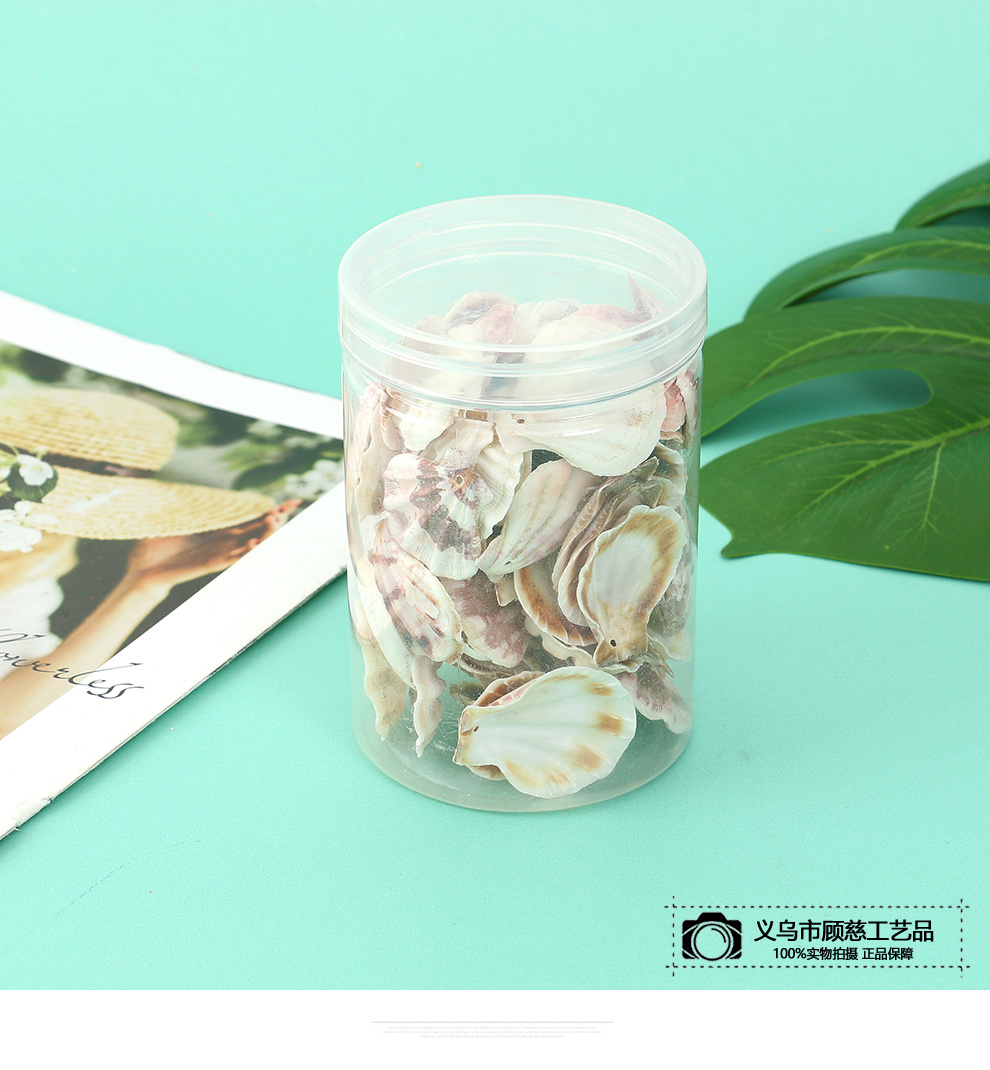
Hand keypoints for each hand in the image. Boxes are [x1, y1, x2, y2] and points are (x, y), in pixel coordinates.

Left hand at [125, 500, 300, 590]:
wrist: (142, 569)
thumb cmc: (155, 545)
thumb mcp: (173, 515)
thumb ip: (184, 498)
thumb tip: (182, 473)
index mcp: (221, 530)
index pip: (254, 518)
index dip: (275, 510)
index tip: (296, 502)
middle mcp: (226, 542)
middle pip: (259, 530)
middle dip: (276, 520)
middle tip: (286, 509)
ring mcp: (220, 554)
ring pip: (252, 545)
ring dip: (265, 535)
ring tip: (274, 519)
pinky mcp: (210, 564)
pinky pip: (232, 559)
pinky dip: (244, 553)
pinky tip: (253, 544)